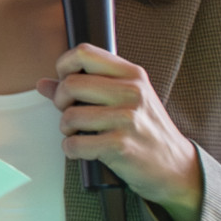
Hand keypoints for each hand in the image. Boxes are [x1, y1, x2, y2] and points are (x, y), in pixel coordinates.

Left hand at [39, 44, 203, 220]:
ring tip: (79, 133)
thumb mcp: (125, 100)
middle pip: (71, 83)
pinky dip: (72, 150)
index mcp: (132, 74)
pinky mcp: (120, 145)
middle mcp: (132, 92)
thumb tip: (43, 83)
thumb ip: (86, 87)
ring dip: (66, 129)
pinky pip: (75, 144)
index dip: (64, 66)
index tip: (65, 82)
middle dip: (60, 101)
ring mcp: (128, 119)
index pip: (84, 52)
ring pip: (69, 115)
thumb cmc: (147, 131)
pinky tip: (84, 150)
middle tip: (69, 112)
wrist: (177, 167)